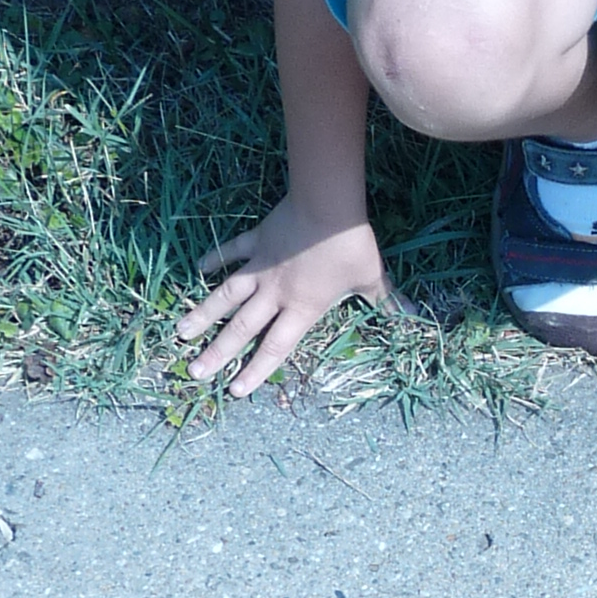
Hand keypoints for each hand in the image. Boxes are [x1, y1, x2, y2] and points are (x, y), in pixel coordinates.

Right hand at [176, 195, 391, 395]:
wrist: (327, 206)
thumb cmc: (350, 247)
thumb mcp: (372, 278)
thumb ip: (388, 302)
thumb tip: (416, 319)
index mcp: (302, 309)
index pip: (276, 347)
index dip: (257, 370)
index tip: (237, 390)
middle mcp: (274, 294)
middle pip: (241, 329)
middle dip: (218, 353)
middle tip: (194, 372)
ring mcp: (261, 268)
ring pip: (225, 296)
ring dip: (203, 315)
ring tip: (180, 333)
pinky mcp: (256, 241)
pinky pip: (231, 252)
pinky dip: (214, 259)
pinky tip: (197, 269)